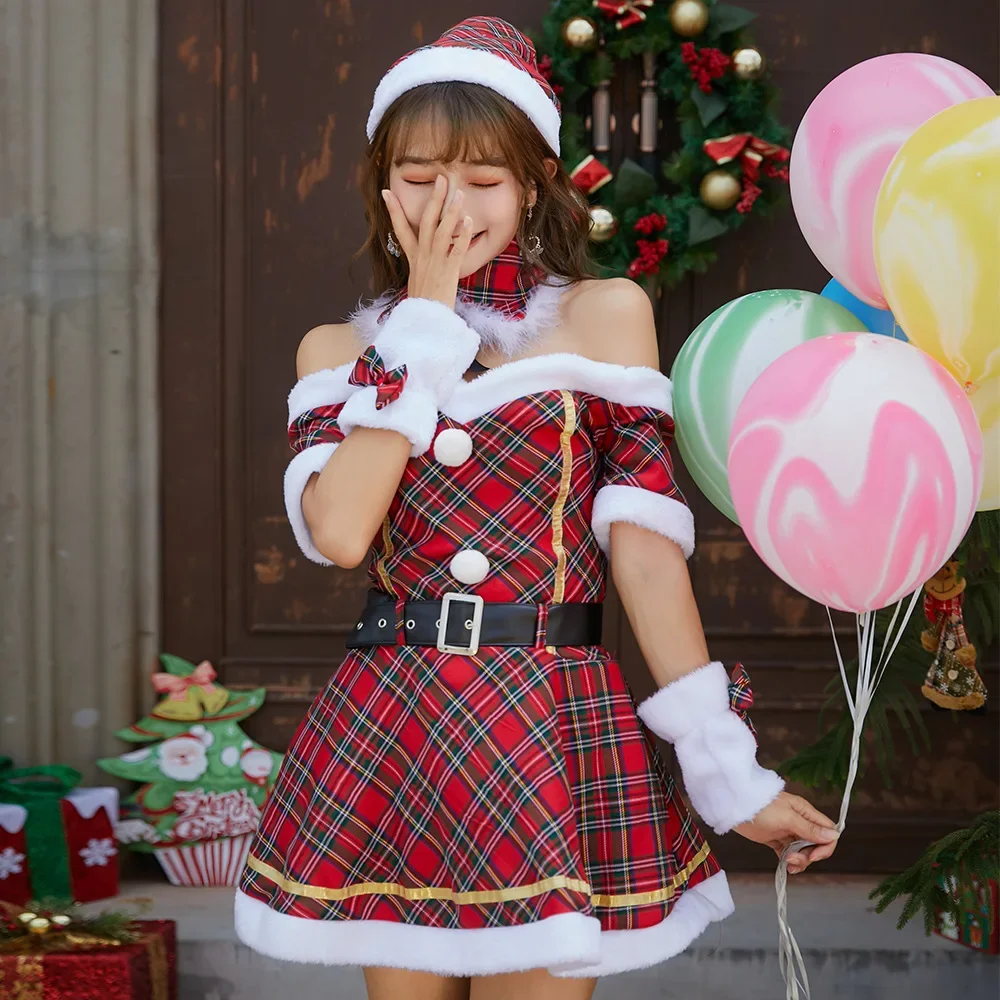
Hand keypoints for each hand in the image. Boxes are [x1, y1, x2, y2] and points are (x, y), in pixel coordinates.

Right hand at [382, 175, 474, 309]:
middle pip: (425, 221)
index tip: (386, 192)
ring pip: (441, 231)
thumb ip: (420, 267)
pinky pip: (456, 249)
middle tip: (441, 178)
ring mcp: (435, 263)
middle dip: (434, 199)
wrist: (425, 323)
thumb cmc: (424, 306)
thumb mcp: (416, 282)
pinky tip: (469, 221)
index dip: (393, 210)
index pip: (400, 230)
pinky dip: (462, 235)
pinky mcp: (448, 272)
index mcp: (413, 259)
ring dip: (451, 211)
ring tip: (459, 193)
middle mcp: (422, 257)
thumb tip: (420, 260)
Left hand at [733, 792, 839, 873]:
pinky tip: (784, 865)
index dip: (825, 847)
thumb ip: (809, 828)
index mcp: (805, 812)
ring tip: (786, 862)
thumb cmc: (759, 806)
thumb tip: (834, 835)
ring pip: (803, 851)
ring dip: (798, 861)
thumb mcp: (787, 817)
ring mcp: (787, 831)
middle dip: (808, 856)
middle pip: (816, 845)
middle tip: (793, 859)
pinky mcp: (776, 839)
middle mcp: (799, 821)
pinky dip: (789, 861)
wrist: (733, 806)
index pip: (828, 831)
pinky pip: (789, 854)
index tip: (813, 855)